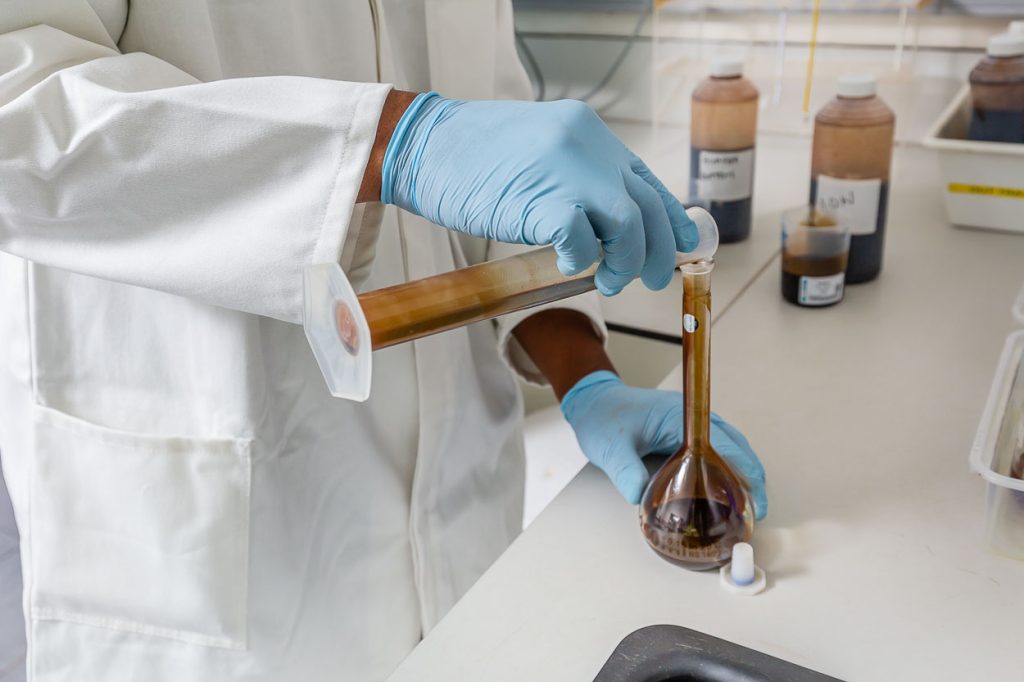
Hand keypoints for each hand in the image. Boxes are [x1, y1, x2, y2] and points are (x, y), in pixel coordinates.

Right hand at [380, 93, 697, 294]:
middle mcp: (589, 146)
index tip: (679, 246)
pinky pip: (584, 242)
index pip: (647, 180)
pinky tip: (569, 267)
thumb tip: (608, 225)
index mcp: (589, 133)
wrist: (423, 147)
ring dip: (625, 262)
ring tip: (610, 281)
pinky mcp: (543, 201)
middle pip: (646, 207)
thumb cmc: (473, 159)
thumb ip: (576, 178)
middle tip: (654, 279)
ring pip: (628, 226)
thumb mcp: (540, 152)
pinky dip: (583, 261)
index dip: (669, 219)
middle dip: (658, 251)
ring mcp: (568, 172)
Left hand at [560, 371, 766, 517]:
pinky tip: (724, 491)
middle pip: (736, 446)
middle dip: (750, 479)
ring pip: (729, 448)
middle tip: (755, 512)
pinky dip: (726, 470)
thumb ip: (625, 473)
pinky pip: (715, 451)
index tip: (754, 500)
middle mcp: (692, 418)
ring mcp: (691, 425)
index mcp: (680, 417)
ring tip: (746, 506)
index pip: (725, 445)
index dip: (744, 473)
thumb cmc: (602, 417)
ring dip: (741, 474)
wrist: (593, 402)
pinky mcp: (684, 434)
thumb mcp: (610, 448)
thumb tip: (641, 498)